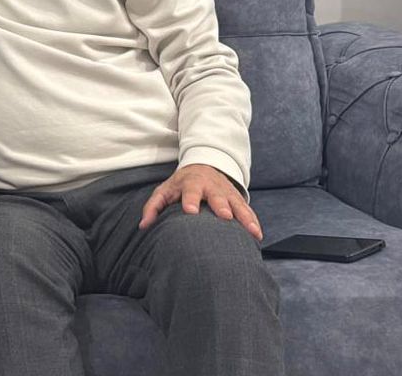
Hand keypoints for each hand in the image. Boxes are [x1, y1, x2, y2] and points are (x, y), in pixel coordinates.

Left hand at [139, 164, 262, 239]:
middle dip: (221, 205)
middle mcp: (211, 187)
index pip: (190, 191)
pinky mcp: (238, 199)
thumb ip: (153, 207)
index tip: (190, 211)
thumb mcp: (164, 191)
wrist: (203, 167)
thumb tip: (143, 226)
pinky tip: (258, 234)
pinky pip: (247, 210)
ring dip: (244, 217)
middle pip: (217, 196)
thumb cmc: (180, 185)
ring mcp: (227, 192)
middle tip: (224, 216)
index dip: (190, 200)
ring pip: (237, 204)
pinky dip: (253, 221)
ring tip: (251, 232)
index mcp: (191, 184)